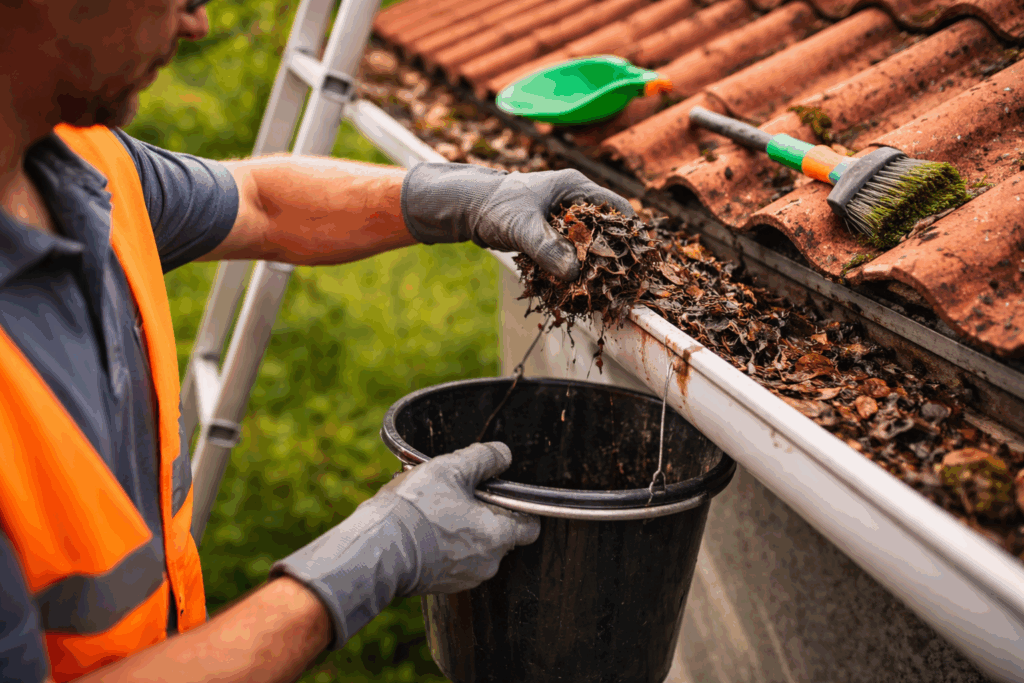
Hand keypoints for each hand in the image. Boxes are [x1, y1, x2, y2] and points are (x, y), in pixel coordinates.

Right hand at [270, 442, 538, 648]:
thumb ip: (483, 459)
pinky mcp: (440, 586)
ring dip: (461, 529)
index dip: (518, 506)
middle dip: (483, 513)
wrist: (374, 550)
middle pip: (500, 535)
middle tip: (457, 493)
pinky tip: (422, 527)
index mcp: (498, 536)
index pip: (530, 526)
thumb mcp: (450, 469)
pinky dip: (443, 545)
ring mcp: (463, 579)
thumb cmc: (415, 509)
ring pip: (474, 548)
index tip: (498, 492)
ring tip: (433, 508)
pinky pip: (452, 561)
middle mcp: (487, 564)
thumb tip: (504, 454)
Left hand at [401, 163, 634, 279]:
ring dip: (591, 265)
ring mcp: (562, 218)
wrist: (465, 209)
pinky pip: (570, 252)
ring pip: (588, 244)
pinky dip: (572, 268)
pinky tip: (574, 286)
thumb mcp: (522, 227)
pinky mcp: (551, 234)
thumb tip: (574, 273)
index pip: (617, 207)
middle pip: (606, 229)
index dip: (629, 233)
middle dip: (611, 254)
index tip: (634, 259)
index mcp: (575, 187)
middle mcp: (574, 200)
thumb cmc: (494, 206)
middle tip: (617, 281)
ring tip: (599, 289)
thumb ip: (547, 248)